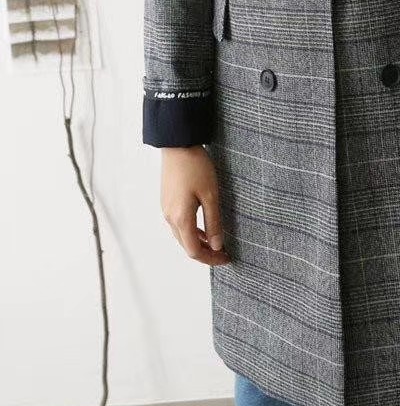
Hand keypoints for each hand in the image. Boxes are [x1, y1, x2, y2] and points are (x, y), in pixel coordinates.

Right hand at [160, 145, 229, 265]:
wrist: (177, 146)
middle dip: (205, 254)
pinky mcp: (168, 202)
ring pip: (182, 236)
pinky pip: (179, 225)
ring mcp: (167, 210)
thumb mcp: (211, 195)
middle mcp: (170, 218)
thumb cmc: (196, 167)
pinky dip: (192, 232)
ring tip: (217, 243)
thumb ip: (214, 222)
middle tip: (224, 254)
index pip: (194, 250)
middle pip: (187, 246)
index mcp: (181, 218)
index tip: (226, 259)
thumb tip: (217, 246)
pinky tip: (205, 228)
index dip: (210, 259)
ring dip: (199, 243)